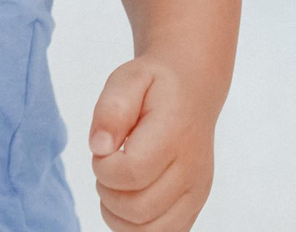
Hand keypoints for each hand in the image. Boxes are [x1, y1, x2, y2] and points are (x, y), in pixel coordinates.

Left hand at [86, 55, 215, 231]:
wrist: (193, 91)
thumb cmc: (156, 86)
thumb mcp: (128, 78)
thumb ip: (111, 109)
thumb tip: (99, 147)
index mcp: (175, 134)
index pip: (131, 173)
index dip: (104, 167)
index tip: (103, 148)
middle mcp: (192, 170)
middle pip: (139, 209)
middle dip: (108, 191)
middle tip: (107, 166)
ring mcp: (196, 193)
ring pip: (149, 231)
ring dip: (119, 214)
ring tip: (116, 184)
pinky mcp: (194, 207)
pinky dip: (135, 227)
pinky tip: (128, 198)